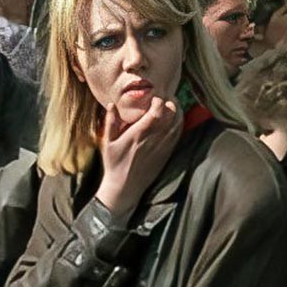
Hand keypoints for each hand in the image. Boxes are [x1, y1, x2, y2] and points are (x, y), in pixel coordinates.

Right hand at [95, 93, 183, 215]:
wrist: (126, 187)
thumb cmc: (115, 164)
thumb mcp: (108, 143)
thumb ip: (110, 122)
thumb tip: (111, 104)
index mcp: (139, 133)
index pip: (157, 110)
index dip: (158, 100)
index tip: (153, 98)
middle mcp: (154, 138)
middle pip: (172, 113)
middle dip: (170, 103)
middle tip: (165, 99)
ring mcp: (163, 145)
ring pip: (178, 122)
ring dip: (177, 111)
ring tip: (171, 106)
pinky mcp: (167, 152)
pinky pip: (178, 134)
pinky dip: (179, 123)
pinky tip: (174, 120)